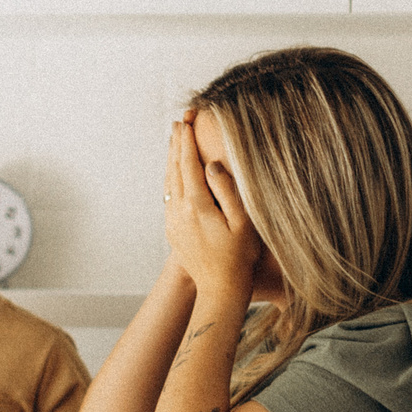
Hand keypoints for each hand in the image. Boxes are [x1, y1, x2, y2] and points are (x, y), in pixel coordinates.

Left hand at [162, 114, 265, 299]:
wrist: (219, 288)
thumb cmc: (239, 257)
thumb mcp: (242, 223)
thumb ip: (227, 191)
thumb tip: (211, 166)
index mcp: (197, 206)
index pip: (189, 165)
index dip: (186, 142)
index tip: (185, 122)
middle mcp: (179, 212)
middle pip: (174, 170)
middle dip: (176, 144)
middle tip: (178, 122)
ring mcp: (173, 222)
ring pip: (168, 183)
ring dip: (171, 160)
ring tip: (174, 140)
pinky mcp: (172, 230)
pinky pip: (168, 197)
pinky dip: (171, 178)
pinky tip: (175, 173)